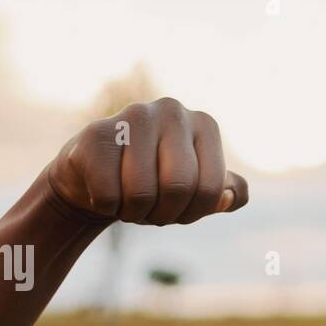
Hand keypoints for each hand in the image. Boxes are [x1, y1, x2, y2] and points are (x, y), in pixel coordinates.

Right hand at [46, 96, 247, 224]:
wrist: (97, 176)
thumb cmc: (156, 184)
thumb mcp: (198, 191)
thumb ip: (227, 194)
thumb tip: (230, 196)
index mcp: (205, 125)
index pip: (211, 190)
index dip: (194, 213)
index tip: (179, 207)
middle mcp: (173, 111)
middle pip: (178, 188)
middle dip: (164, 214)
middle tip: (151, 208)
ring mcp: (133, 116)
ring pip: (141, 193)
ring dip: (133, 212)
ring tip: (128, 198)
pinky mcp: (96, 132)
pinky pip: (108, 194)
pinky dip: (105, 207)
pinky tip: (104, 190)